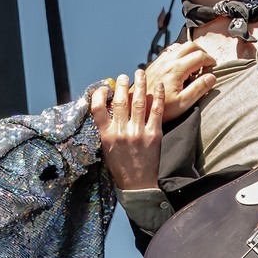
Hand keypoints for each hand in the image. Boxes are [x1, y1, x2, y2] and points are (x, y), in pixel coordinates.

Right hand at [89, 73, 163, 191]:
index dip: (100, 94)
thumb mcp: (107, 148)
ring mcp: (138, 133)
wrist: (137, 184)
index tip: (105, 88)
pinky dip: (158, 97)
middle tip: (124, 76)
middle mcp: (121, 132)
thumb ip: (108, 129)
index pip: (98, 108)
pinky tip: (159, 86)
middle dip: (122, 84)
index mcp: (106, 135)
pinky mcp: (154, 135)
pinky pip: (156, 111)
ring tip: (140, 73)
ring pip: (138, 102)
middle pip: (120, 101)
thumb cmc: (121, 166)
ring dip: (140, 84)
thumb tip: (112, 108)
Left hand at [137, 41, 216, 119]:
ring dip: (191, 52)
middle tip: (206, 65)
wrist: (139, 108)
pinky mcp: (155, 63)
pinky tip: (181, 66)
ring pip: (180, 46)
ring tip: (195, 66)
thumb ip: (199, 88)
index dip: (210, 61)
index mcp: (177, 69)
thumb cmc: (162, 109)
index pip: (200, 56)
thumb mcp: (183, 103)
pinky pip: (170, 51)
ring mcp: (160, 61)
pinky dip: (180, 53)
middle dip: (202, 52)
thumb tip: (212, 77)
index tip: (213, 69)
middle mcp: (168, 61)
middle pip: (191, 45)